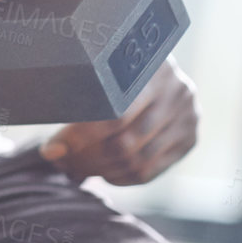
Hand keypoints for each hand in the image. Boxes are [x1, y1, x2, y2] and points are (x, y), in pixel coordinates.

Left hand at [40, 61, 198, 184]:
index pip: (113, 114)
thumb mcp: (97, 67)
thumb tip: (52, 153)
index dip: (79, 137)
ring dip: (101, 170)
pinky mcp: (190, 138)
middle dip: (86, 159)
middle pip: (126, 142)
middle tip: (62, 164)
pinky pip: (152, 170)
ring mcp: (187, 116)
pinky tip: (103, 174)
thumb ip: (76, 99)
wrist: (155, 64)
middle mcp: (175, 90)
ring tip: (76, 170)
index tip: (52, 150)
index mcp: (148, 65)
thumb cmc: (112, 66)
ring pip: (138, 160)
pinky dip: (123, 178)